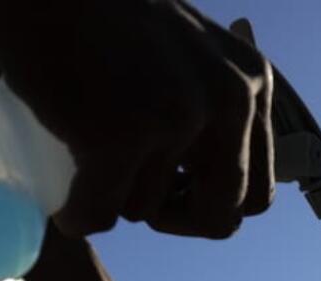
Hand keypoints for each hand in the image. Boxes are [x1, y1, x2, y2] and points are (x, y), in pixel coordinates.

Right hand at [0, 0, 273, 237]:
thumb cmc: (97, 16)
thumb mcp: (188, 54)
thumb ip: (212, 109)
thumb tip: (214, 189)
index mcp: (250, 83)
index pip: (257, 193)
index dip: (212, 205)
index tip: (173, 193)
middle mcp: (228, 99)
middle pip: (220, 216)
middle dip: (172, 219)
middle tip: (131, 194)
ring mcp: (177, 116)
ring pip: (147, 210)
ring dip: (111, 197)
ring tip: (84, 152)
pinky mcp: (119, 133)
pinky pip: (100, 214)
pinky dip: (76, 216)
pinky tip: (62, 201)